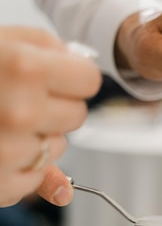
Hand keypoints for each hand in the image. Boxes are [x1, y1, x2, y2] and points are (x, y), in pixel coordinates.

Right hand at [0, 26, 100, 206]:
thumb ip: (46, 46)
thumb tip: (83, 64)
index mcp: (23, 68)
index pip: (88, 80)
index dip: (73, 77)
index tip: (58, 76)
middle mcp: (19, 112)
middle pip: (77, 115)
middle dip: (55, 106)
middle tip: (18, 97)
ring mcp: (8, 152)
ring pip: (58, 147)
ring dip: (37, 137)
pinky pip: (36, 178)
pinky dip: (20, 167)